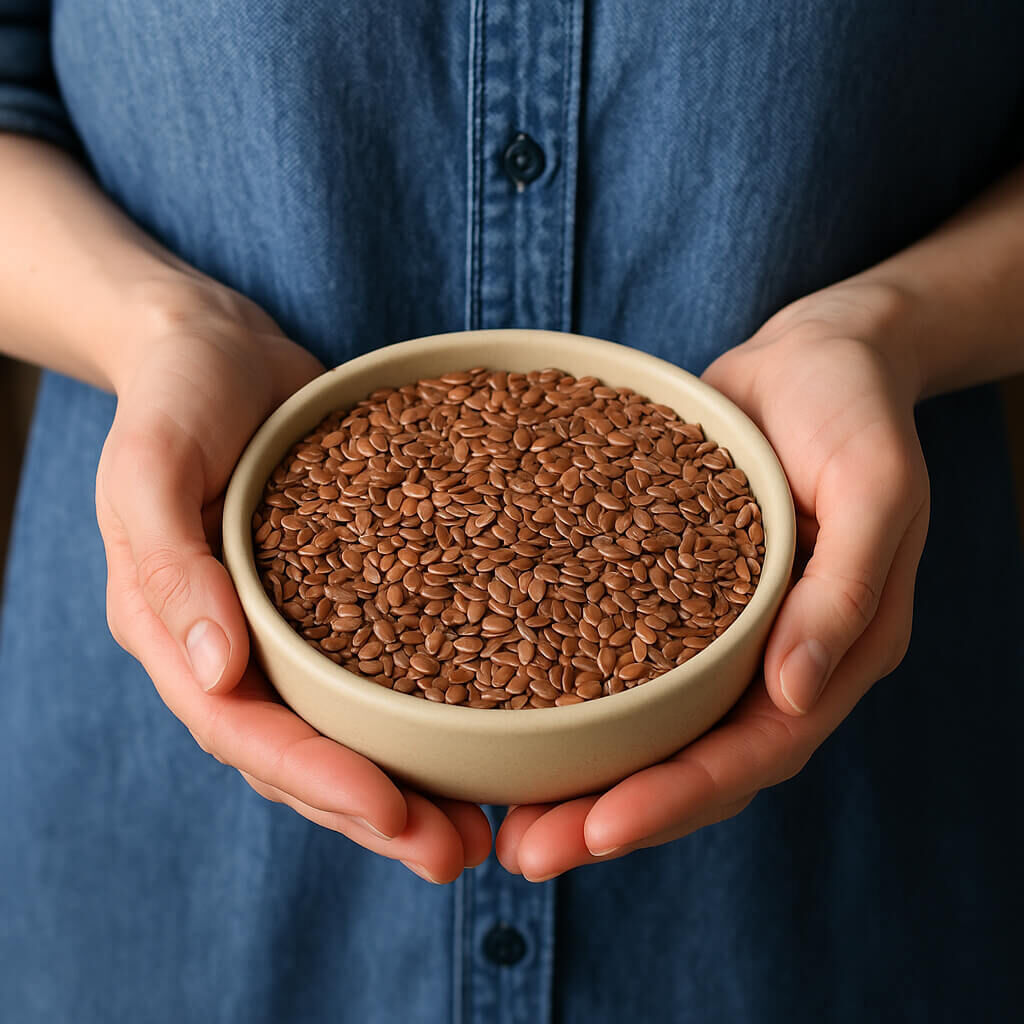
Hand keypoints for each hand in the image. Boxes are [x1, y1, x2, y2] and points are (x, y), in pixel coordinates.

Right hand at [96, 278, 491, 882]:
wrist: (219, 348)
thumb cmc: (178, 393)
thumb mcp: (154, 461)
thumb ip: (169, 564)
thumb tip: (216, 673)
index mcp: (177, 630)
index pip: (243, 730)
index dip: (316, 780)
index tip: (395, 812)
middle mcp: (232, 646)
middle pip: (300, 755)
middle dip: (374, 813)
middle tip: (459, 853)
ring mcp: (286, 629)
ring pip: (343, 731)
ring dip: (407, 787)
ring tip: (483, 828)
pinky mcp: (337, 601)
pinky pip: (377, 671)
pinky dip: (421, 717)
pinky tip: (482, 738)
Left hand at [496, 281, 929, 880]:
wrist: (812, 358)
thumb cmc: (853, 409)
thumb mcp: (874, 484)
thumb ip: (846, 588)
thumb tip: (796, 695)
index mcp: (830, 651)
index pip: (756, 752)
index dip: (680, 798)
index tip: (597, 830)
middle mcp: (771, 661)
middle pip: (693, 763)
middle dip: (612, 814)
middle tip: (524, 854)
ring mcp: (719, 635)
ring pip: (653, 730)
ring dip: (584, 778)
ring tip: (502, 814)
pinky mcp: (673, 598)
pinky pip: (626, 663)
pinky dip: (577, 702)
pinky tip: (510, 714)